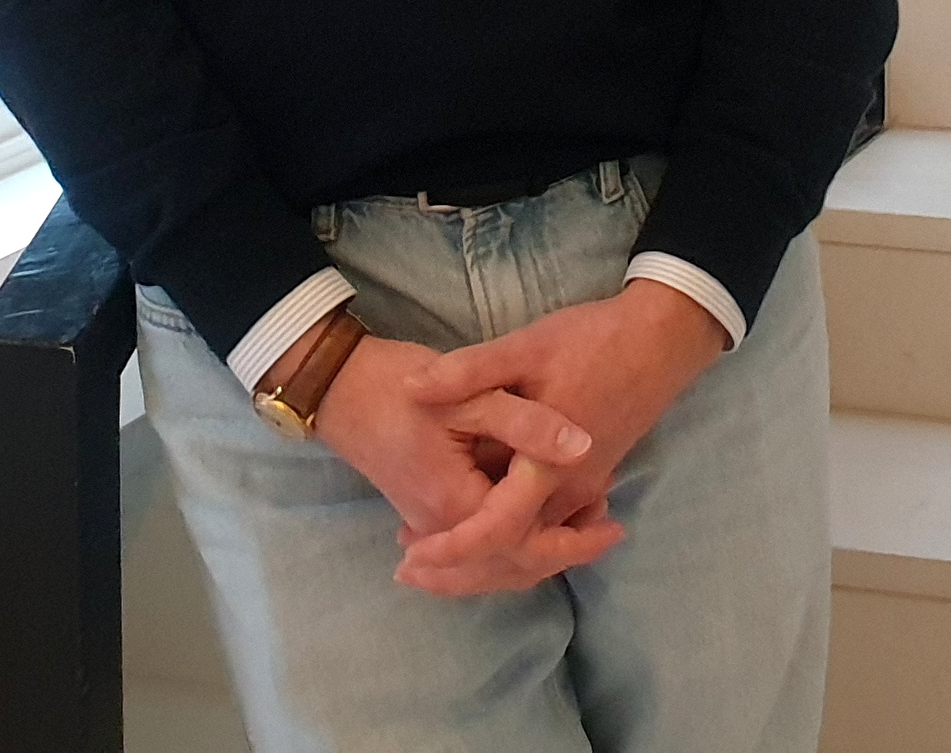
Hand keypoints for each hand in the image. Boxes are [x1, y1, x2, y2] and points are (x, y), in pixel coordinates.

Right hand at [305, 334, 620, 590]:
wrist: (336, 386)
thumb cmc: (398, 384)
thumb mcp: (471, 394)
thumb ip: (528, 423)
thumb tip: (585, 446)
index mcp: (457, 504)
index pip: (525, 544)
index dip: (574, 541)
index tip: (614, 527)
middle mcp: (441, 527)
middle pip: (510, 565)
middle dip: (562, 554)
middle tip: (608, 530)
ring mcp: (427, 524)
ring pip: (491, 563)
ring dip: (536, 554)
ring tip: (581, 527)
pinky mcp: (423, 512)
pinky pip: (474, 549)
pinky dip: (507, 549)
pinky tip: (533, 527)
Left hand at [395, 282, 726, 595]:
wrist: (660, 339)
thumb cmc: (593, 342)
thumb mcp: (525, 346)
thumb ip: (468, 371)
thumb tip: (408, 387)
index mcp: (546, 465)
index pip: (497, 531)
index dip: (452, 549)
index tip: (409, 557)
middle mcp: (567, 491)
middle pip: (514, 556)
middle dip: (461, 570)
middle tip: (408, 567)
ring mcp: (584, 488)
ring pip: (533, 546)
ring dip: (485, 557)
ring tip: (432, 551)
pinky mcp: (590, 479)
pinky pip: (550, 528)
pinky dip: (515, 539)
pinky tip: (481, 524)